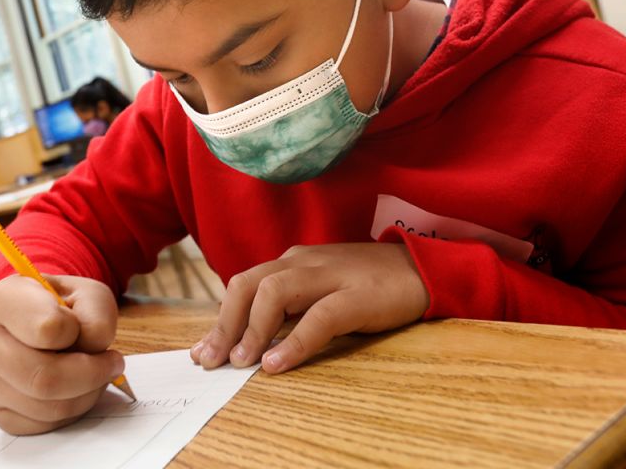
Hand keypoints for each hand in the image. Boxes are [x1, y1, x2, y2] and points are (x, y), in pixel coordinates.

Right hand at [0, 275, 123, 434]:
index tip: (79, 326)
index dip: (76, 330)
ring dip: (86, 394)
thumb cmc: (61, 306)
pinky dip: (71, 411)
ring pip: (46, 407)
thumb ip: (97, 316)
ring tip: (95, 374)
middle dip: (91, 375)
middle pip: (43, 378)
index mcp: (2, 300)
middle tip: (110, 363)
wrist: (34, 321)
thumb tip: (93, 353)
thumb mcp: (87, 293)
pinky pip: (43, 425)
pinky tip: (75, 390)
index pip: (48, 329)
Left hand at [189, 243, 428, 373]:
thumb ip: (289, 307)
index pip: (244, 284)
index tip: (203, 349)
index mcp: (291, 261)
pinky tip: (277, 365)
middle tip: (210, 359)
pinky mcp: (356, 296)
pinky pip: (318, 317)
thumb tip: (252, 339)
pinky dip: (294, 342)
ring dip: (252, 329)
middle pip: (249, 284)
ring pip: (275, 292)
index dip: (220, 317)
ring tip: (240, 361)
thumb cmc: (366, 284)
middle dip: (225, 323)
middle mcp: (303, 262)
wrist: (422, 269)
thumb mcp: (319, 290)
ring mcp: (330, 276)